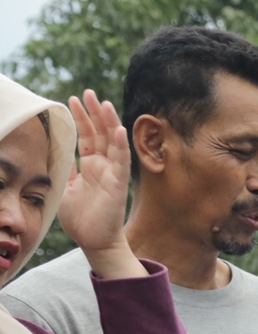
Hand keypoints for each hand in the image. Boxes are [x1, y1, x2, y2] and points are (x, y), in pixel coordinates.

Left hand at [56, 91, 141, 280]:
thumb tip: (59, 152)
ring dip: (109, 122)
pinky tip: (118, 129)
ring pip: (112, 142)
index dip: (81, 118)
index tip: (73, 99)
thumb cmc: (80, 219)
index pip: (87, 137)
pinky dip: (120, 145)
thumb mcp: (65, 188)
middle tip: (88, 92)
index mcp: (90, 166)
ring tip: (103, 103)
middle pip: (100, 133)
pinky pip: (122, 161)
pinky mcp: (119, 184)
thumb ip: (65, 169)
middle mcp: (103, 167)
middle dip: (94, 112)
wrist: (93, 241)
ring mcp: (112, 174)